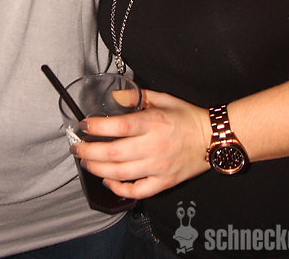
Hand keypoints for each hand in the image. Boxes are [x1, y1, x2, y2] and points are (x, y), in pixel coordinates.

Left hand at [73, 89, 210, 198]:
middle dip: (89, 151)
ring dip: (98, 169)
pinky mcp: (163, 182)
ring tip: (86, 162)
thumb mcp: (163, 98)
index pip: (119, 126)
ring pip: (121, 173)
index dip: (98, 127)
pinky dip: (120, 189)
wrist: (212, 139)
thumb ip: (137, 97)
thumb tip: (114, 97)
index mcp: (153, 123)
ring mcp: (158, 167)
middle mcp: (153, 146)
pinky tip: (108, 181)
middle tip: (76, 148)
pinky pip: (137, 191)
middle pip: (114, 152)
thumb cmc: (186, 116)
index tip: (83, 125)